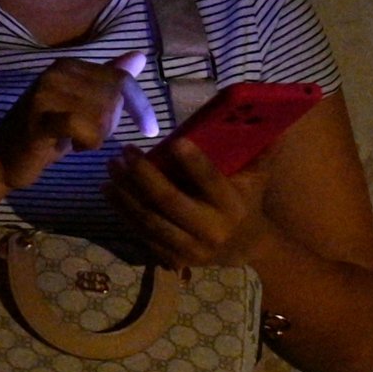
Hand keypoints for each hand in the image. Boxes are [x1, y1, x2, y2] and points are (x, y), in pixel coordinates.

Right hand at [0, 52, 156, 190]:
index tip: (150, 129)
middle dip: (110, 124)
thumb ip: (108, 81)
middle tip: (88, 135)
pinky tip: (74, 147)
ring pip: (101, 113)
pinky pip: (83, 126)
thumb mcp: (82, 105)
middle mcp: (56, 73)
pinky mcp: (39, 119)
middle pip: (113, 97)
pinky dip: (87, 141)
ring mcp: (45, 94)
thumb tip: (140, 56)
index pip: (121, 78)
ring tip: (78, 140)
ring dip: (97, 136)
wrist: (2, 158)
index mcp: (67, 65)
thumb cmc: (46, 134)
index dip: (140, 106)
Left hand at [108, 136, 268, 268]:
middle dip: (143, 175)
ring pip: (150, 219)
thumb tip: (262, 113)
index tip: (175, 141)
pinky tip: (110, 192)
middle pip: (170, 200)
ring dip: (125, 193)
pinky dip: (124, 212)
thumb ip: (259, 148)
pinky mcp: (174, 258)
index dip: (193, 162)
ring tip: (111, 168)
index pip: (211, 181)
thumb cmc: (247, 201)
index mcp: (232, 205)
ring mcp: (190, 247)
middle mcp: (211, 229)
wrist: (247, 248)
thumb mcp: (257, 177)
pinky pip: (143, 234)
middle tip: (125, 151)